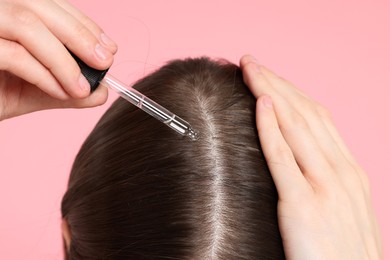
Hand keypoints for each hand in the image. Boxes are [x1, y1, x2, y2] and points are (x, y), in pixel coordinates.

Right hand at [0, 0, 116, 120]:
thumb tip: (103, 92)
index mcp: (8, 10)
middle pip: (41, 7)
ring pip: (27, 25)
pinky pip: (12, 54)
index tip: (109, 48)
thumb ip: (67, 89)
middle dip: (81, 35)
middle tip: (105, 62)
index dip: (84, 24)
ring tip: (83, 88)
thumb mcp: (35, 90)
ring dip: (63, 59)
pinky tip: (61, 91)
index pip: (51, 5)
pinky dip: (43, 74)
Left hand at [240, 55, 381, 258]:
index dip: (291, 91)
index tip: (268, 76)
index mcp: (349, 171)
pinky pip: (283, 157)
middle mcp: (341, 171)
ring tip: (248, 70)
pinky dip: (270, 127)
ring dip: (269, 91)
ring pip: (295, 125)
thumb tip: (298, 157)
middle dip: (276, 82)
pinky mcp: (304, 206)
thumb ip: (322, 180)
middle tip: (251, 62)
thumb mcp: (341, 209)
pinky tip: (259, 103)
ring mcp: (324, 187)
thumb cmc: (341, 254)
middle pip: (305, 112)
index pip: (318, 117)